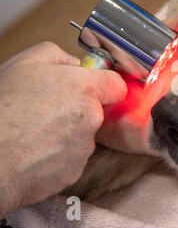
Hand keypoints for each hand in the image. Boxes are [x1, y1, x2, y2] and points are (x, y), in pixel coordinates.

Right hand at [0, 42, 126, 216]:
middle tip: (47, 111)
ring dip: (66, 134)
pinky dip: (58, 156)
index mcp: (85, 89)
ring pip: (83, 136)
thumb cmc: (2, 110)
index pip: (117, 86)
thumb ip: (56, 56)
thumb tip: (73, 63)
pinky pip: (71, 159)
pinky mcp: (75, 172)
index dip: (104, 86)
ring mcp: (85, 147)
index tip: (89, 89)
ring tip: (34, 132)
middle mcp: (92, 118)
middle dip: (78, 110)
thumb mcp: (24, 64)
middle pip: (97, 111)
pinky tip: (34, 151)